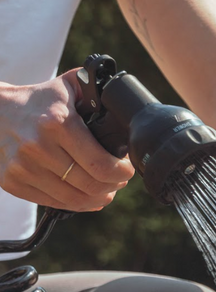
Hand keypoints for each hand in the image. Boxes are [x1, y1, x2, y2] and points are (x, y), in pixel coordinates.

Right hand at [0, 70, 134, 211]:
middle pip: (92, 186)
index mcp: (57, 123)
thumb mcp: (65, 87)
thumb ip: (94, 90)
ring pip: (76, 200)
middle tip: (118, 180)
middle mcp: (38, 147)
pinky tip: (86, 195)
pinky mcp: (13, 182)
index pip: (102, 165)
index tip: (127, 169)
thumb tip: (121, 102)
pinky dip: (77, 204)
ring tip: (105, 189)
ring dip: (99, 198)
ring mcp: (24, 167)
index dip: (122, 172)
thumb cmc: (37, 100)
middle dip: (114, 186)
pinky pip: (56, 204)